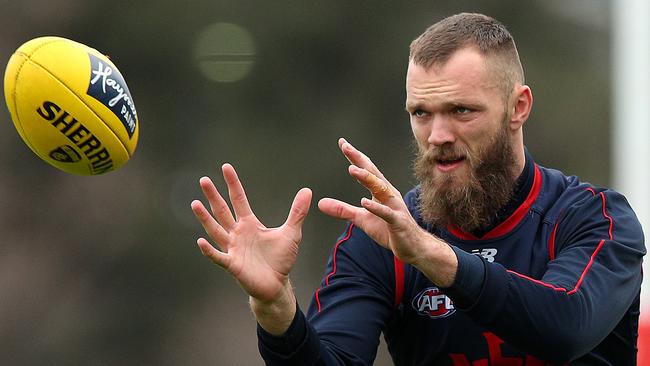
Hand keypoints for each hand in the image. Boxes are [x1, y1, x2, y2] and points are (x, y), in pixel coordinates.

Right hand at [191, 163, 311, 303]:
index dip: (233, 184)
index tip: (225, 167)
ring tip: (195, 203)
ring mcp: (233, 249)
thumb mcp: (292, 233)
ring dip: (205, 218)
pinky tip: (200, 241)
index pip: (239, 199)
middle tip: (203, 180)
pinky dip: (209, 250)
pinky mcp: (233, 265)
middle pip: (222, 211)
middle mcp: (237, 234)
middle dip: (213, 196)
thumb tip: (307, 190)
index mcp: (250, 224)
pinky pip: (219, 256)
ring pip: (216, 230)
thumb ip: (297, 212)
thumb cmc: (280, 259)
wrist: (276, 285)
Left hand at [318, 138, 456, 285]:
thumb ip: (342, 210)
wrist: (412, 246)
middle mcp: (388, 194)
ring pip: (380, 189)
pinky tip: (364, 201)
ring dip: (367, 179)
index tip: (342, 143)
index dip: (354, 156)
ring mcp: (394, 207)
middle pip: (372, 173)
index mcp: (380, 190)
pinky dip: (376, 207)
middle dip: (359, 159)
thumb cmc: (388, 230)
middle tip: (346, 147)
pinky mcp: (397, 222)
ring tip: (352, 169)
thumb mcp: (361, 219)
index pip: (366, 169)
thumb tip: (320, 203)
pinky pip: (386, 213)